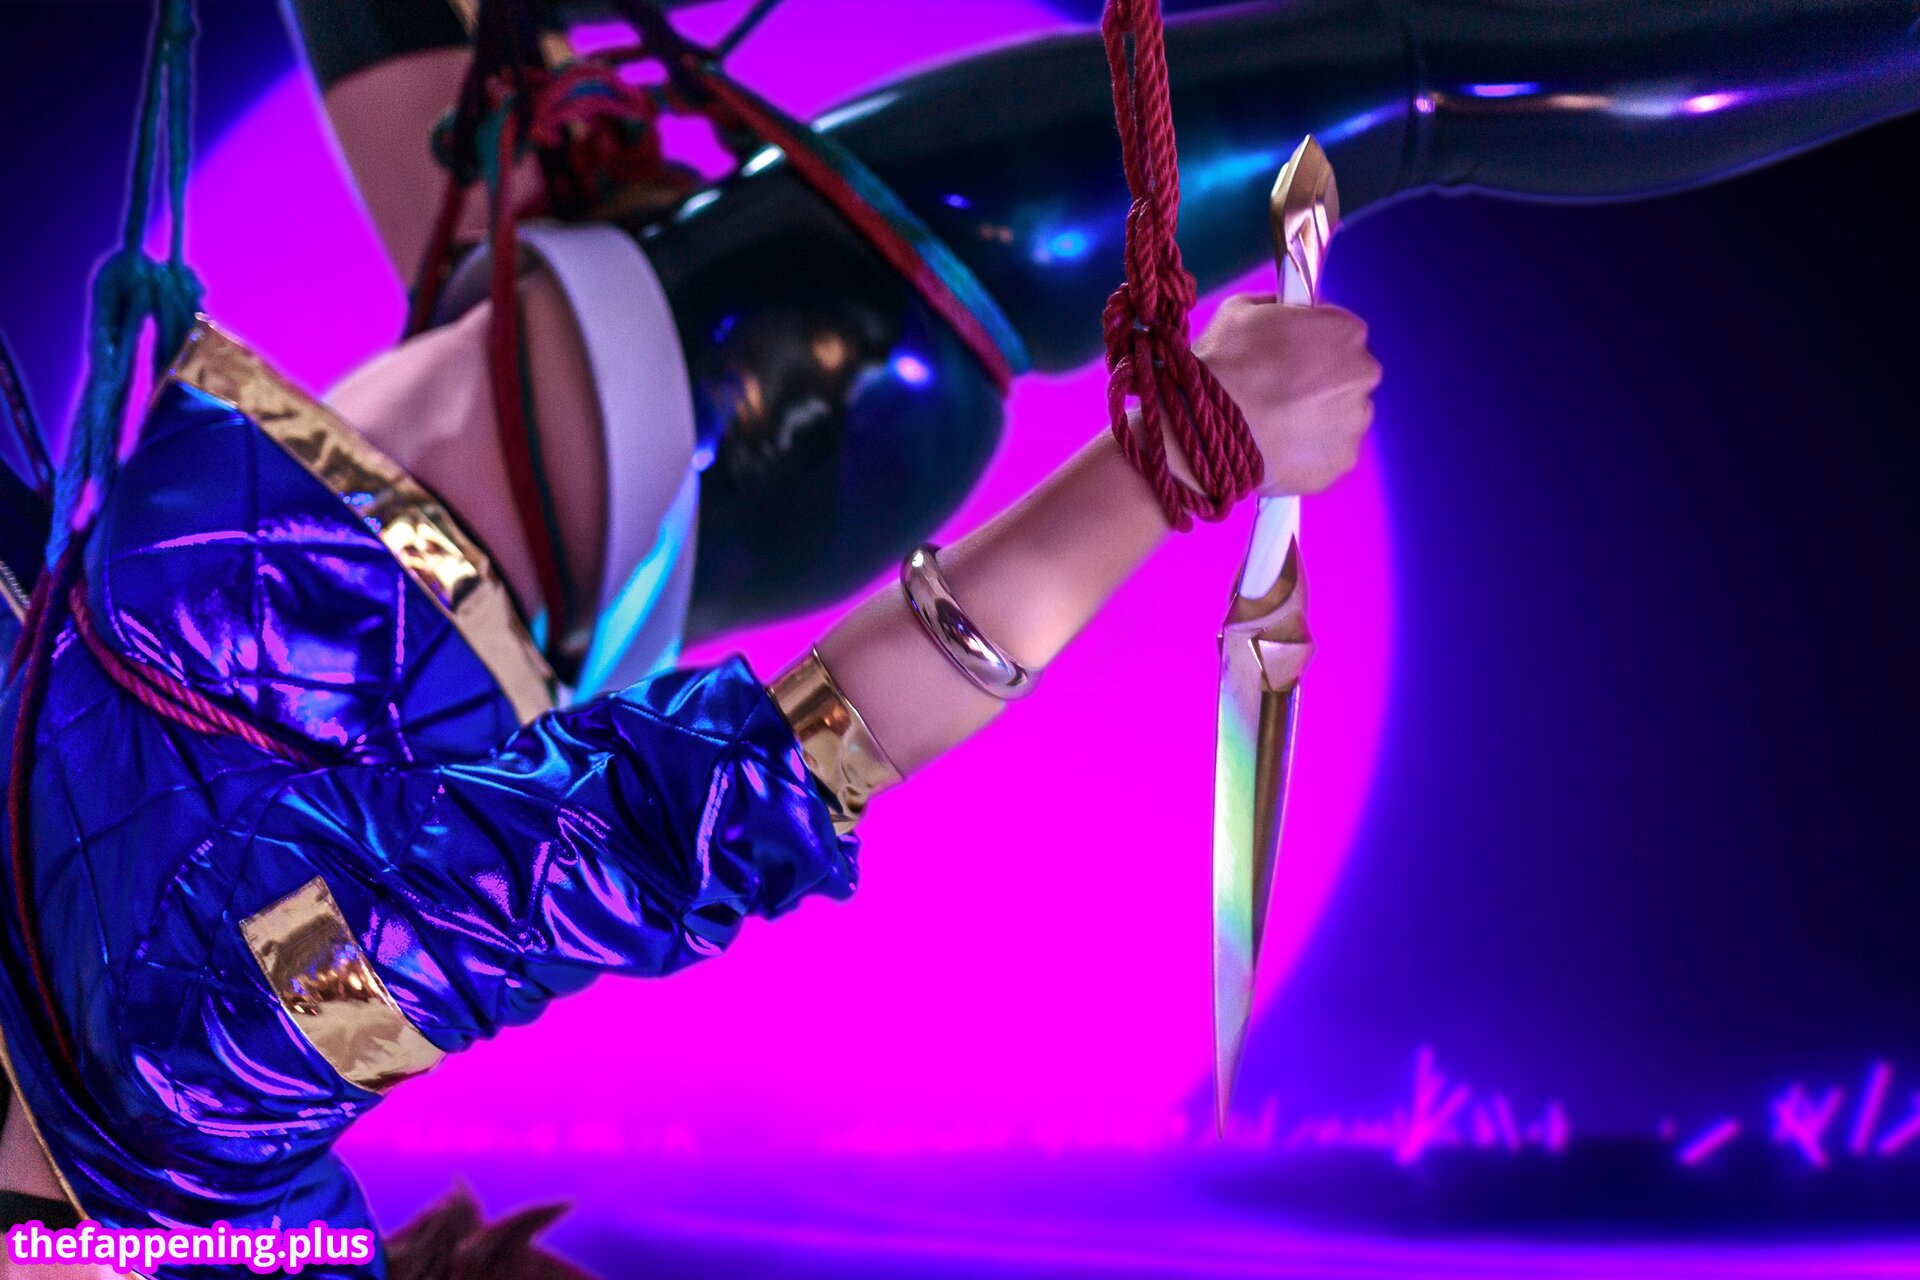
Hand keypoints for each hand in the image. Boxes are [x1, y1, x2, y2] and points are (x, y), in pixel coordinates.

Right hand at [1193, 293, 1379, 496]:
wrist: (1205, 429)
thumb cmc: (1224, 364)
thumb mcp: (1241, 310)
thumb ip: (1275, 308)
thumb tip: (1281, 311)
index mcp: (1345, 332)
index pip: (1340, 332)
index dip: (1313, 342)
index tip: (1289, 355)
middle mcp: (1361, 375)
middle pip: (1347, 376)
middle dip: (1321, 382)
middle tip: (1280, 392)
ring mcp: (1354, 422)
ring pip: (1341, 416)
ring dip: (1317, 417)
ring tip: (1275, 423)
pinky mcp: (1341, 460)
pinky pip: (1329, 452)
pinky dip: (1309, 451)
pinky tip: (1278, 446)